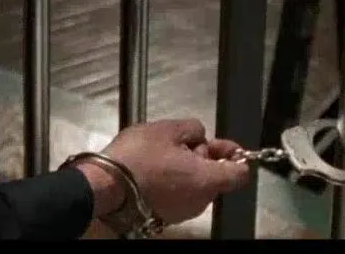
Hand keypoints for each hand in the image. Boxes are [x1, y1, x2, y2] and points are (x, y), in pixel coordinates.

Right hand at [82, 118, 252, 224]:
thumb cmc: (137, 158)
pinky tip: (152, 169)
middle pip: (214, 177)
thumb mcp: (167, 128)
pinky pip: (177, 196)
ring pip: (194, 187)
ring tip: (161, 153)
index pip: (240, 174)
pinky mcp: (164, 217)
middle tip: (181, 142)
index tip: (224, 145)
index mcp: (206, 180)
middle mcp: (199, 202)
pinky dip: (171, 182)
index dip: (235, 155)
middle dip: (202, 158)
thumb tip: (199, 135)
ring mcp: (181, 212)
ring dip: (185, 170)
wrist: (104, 187)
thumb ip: (193, 128)